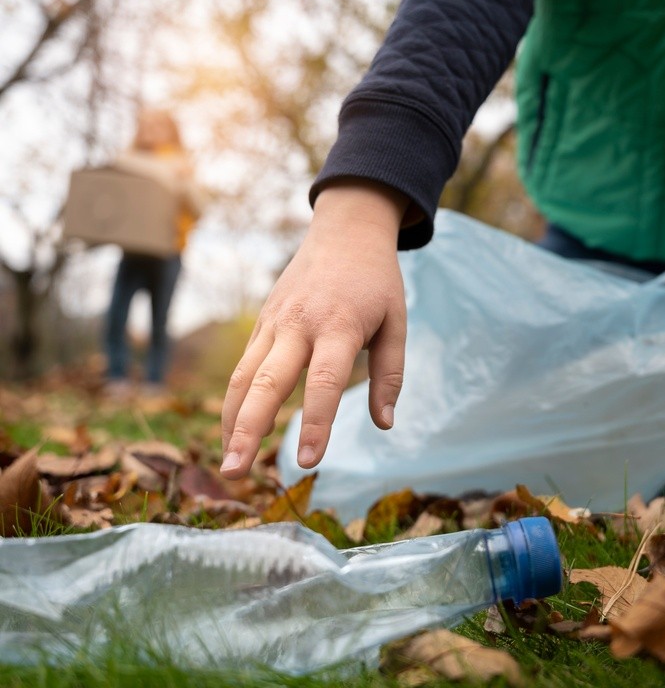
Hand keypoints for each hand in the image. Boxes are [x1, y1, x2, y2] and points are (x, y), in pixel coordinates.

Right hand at [220, 181, 408, 478]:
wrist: (346, 231)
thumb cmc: (377, 283)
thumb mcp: (397, 322)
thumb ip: (391, 375)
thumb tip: (384, 424)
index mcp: (340, 326)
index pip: (324, 383)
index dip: (316, 424)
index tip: (308, 463)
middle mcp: (300, 325)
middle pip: (267, 382)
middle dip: (249, 429)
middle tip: (236, 472)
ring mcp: (275, 322)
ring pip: (243, 377)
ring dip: (232, 422)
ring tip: (229, 464)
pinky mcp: (263, 322)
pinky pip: (243, 366)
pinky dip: (235, 402)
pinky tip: (234, 433)